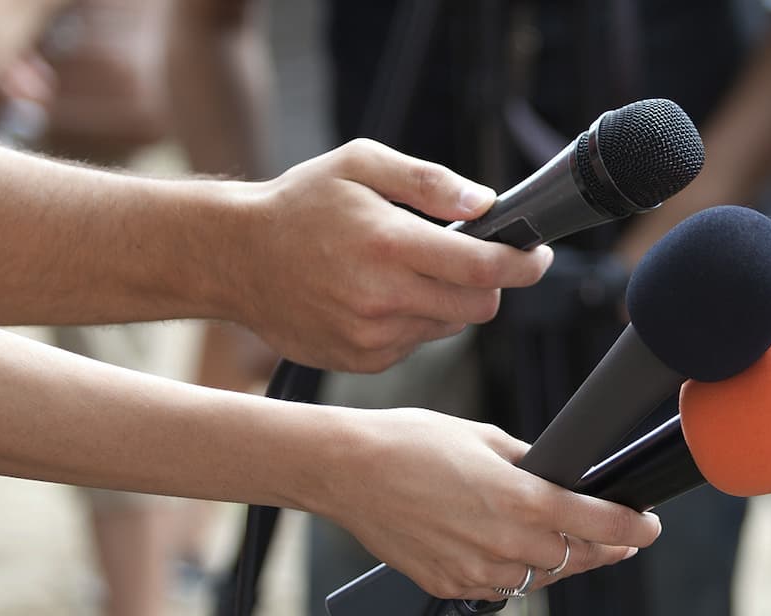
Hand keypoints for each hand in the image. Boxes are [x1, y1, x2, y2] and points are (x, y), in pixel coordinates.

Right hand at [217, 139, 553, 372]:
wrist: (232, 257)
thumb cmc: (300, 204)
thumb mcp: (361, 165)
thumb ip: (429, 181)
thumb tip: (486, 202)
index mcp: (389, 244)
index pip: (484, 268)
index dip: (524, 264)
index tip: (538, 257)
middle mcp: (382, 297)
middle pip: (478, 307)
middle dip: (488, 283)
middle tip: (470, 258)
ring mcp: (370, 336)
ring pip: (448, 327)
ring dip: (446, 302)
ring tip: (404, 271)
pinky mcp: (360, 359)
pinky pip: (414, 344)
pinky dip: (413, 321)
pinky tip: (378, 296)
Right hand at [313, 410, 659, 599]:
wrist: (349, 471)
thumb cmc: (412, 444)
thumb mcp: (485, 438)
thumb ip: (531, 463)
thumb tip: (559, 474)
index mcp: (523, 499)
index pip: (601, 524)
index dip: (635, 528)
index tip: (649, 526)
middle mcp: (506, 541)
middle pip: (578, 559)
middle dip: (604, 548)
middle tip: (620, 538)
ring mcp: (478, 570)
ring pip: (539, 577)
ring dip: (554, 560)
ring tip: (555, 538)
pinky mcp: (450, 584)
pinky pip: (498, 586)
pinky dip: (510, 570)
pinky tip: (506, 548)